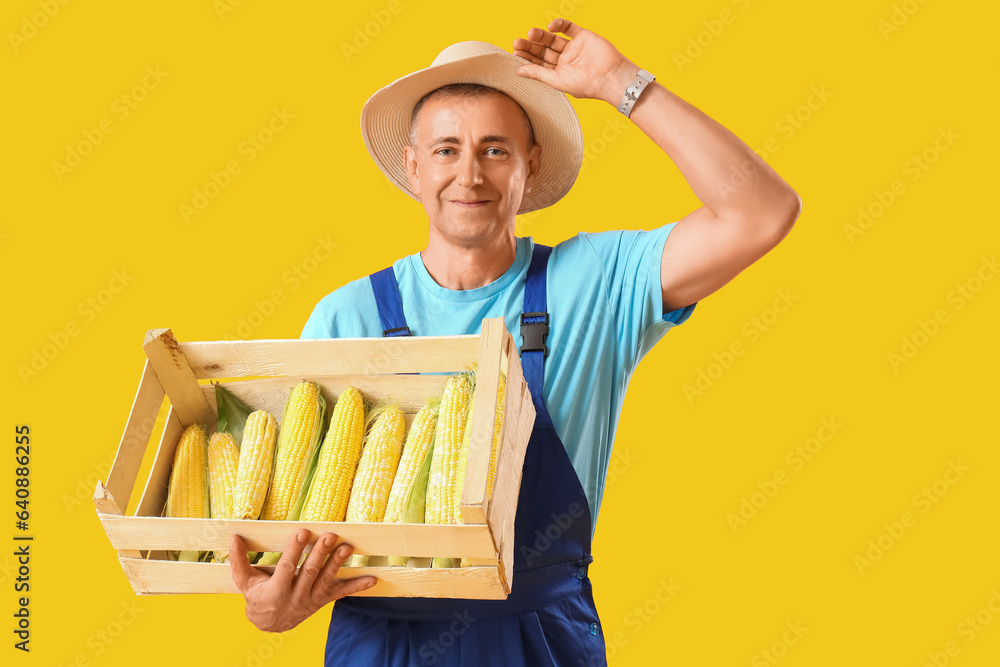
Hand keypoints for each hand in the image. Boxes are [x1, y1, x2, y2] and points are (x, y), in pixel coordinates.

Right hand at [230, 529, 375, 632]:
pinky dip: (357, 587)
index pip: (286, 568)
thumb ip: (239, 560)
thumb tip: (234, 536)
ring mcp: (311, 601)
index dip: (294, 551)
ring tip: (347, 548)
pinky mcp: (322, 601)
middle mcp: (295, 597)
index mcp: (275, 591)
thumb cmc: (256, 596)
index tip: (302, 532)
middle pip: (309, 574)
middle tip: (330, 536)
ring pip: (326, 581)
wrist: (269, 624)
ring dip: (338, 564)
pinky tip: (372, 579)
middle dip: (320, 554)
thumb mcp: (244, 581)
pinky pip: (341, 593)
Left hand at [512, 18, 639, 105]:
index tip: (515, 53)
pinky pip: (568, 28)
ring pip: (553, 39)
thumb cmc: (586, 85)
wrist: (610, 76)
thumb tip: (518, 71)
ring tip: (530, 33)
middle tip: (517, 42)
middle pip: (543, 51)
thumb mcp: (557, 80)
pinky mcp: (583, 36)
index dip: (526, 58)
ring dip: (541, 35)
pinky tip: (550, 27)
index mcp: (559, 73)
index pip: (538, 64)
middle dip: (530, 47)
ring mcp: (574, 48)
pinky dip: (559, 25)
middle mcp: (565, 60)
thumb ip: (538, 73)